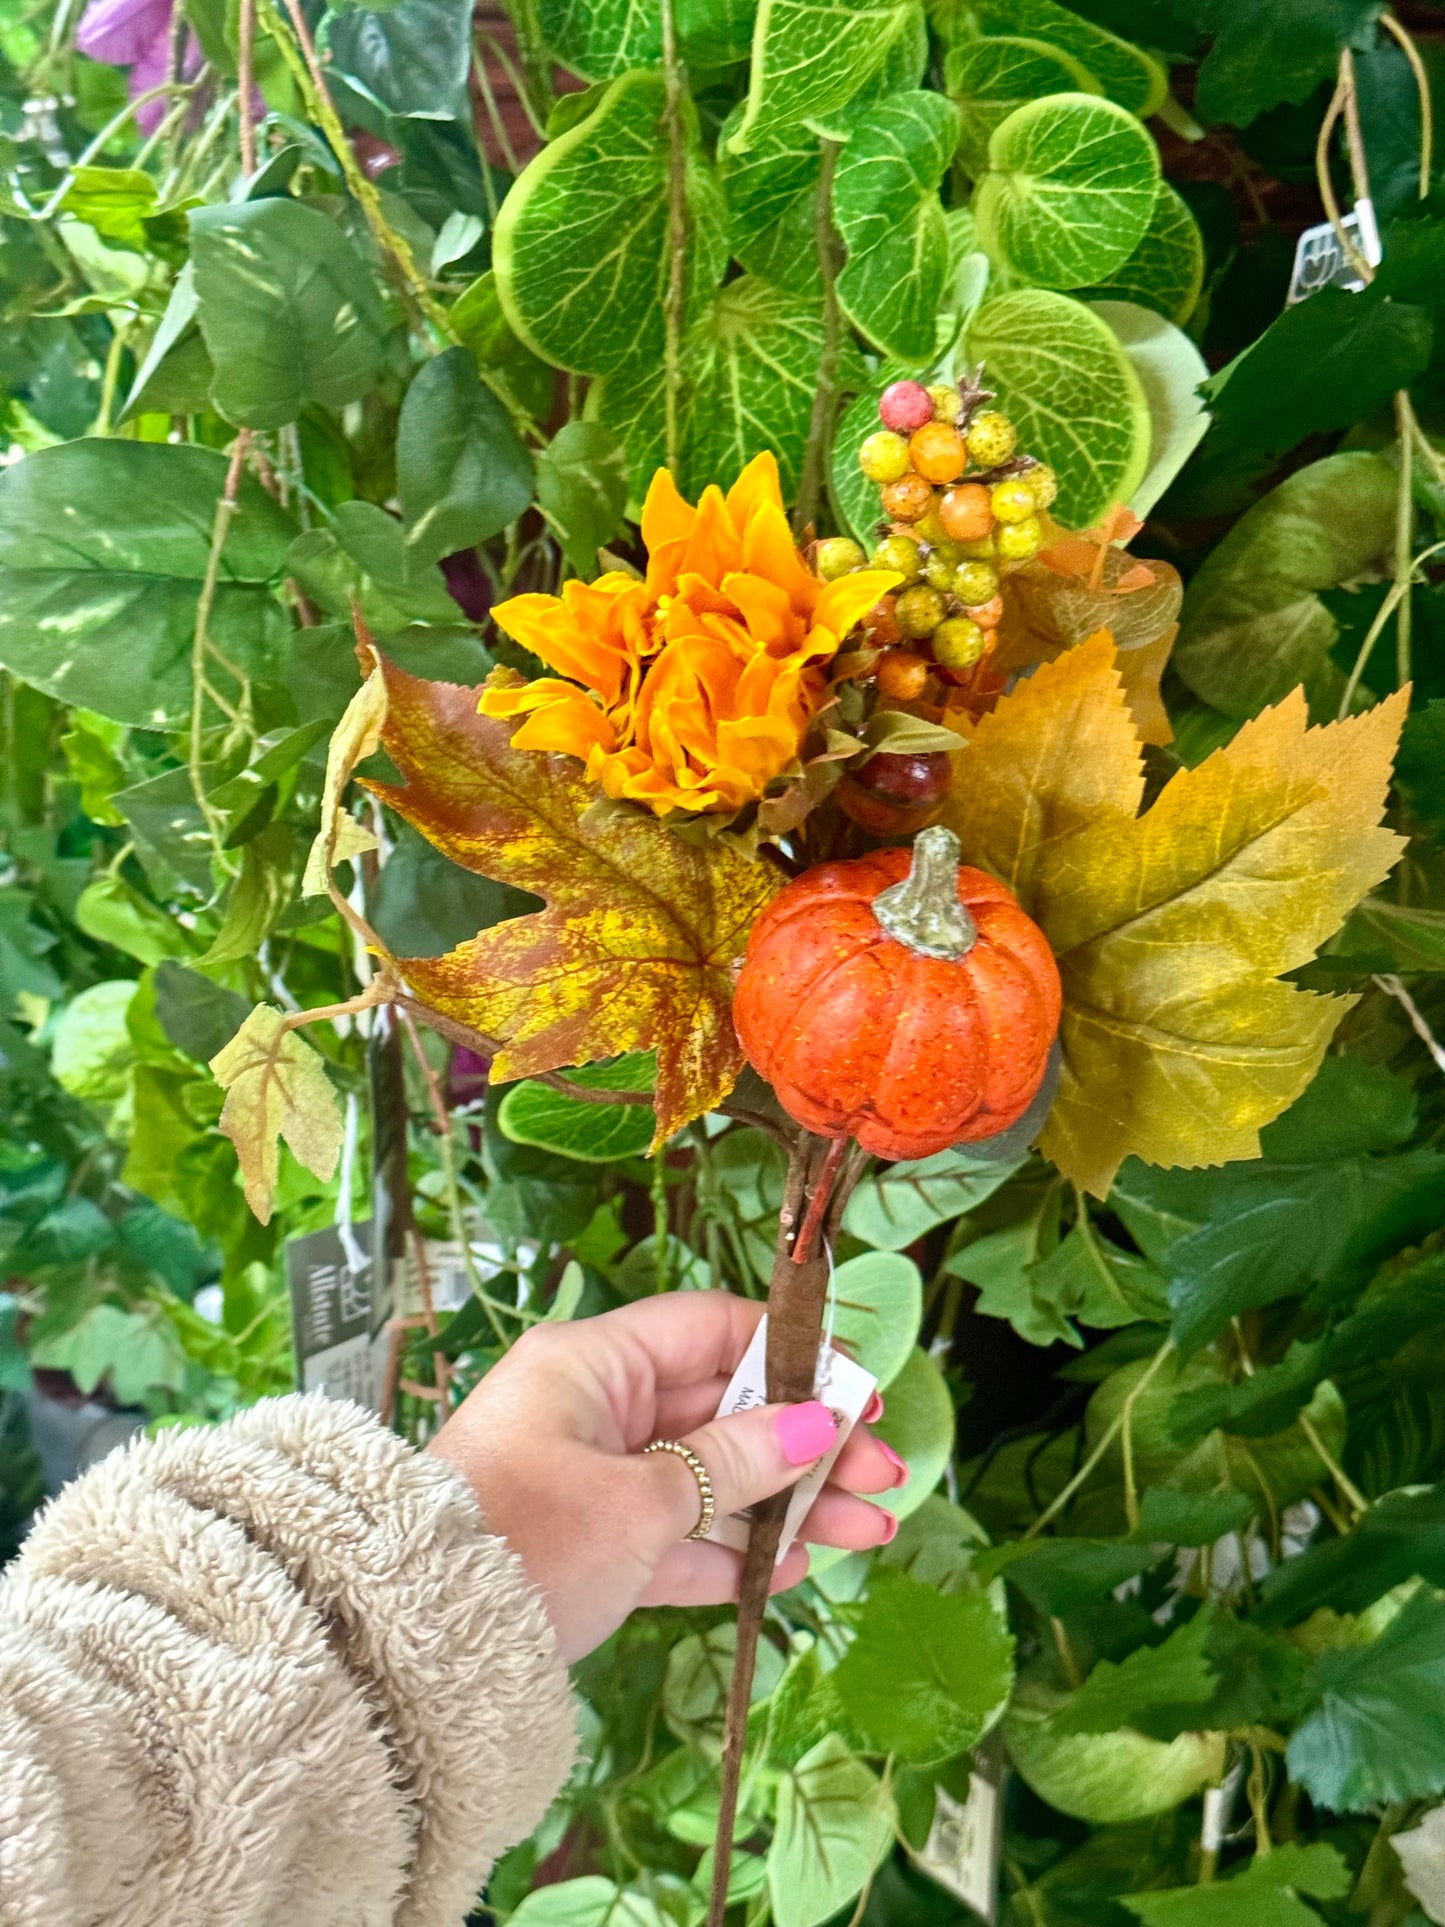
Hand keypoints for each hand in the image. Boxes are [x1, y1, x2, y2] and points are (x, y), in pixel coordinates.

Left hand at [427, 1292, 907, 1660]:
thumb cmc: (524, 1541)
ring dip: (785, 1505)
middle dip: (807, 1445)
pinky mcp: (588, 1545)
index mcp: (591, 1364)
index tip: (859, 1394)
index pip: (709, 1333)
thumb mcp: (640, 1500)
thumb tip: (819, 1422)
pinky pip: (674, 1535)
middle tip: (884, 1477)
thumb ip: (735, 1462)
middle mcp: (592, 1408)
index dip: (791, 1359)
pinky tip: (791, 1567)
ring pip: (708, 1479)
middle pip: (721, 1411)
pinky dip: (728, 1551)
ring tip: (867, 1532)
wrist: (417, 1646)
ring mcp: (590, 1478)